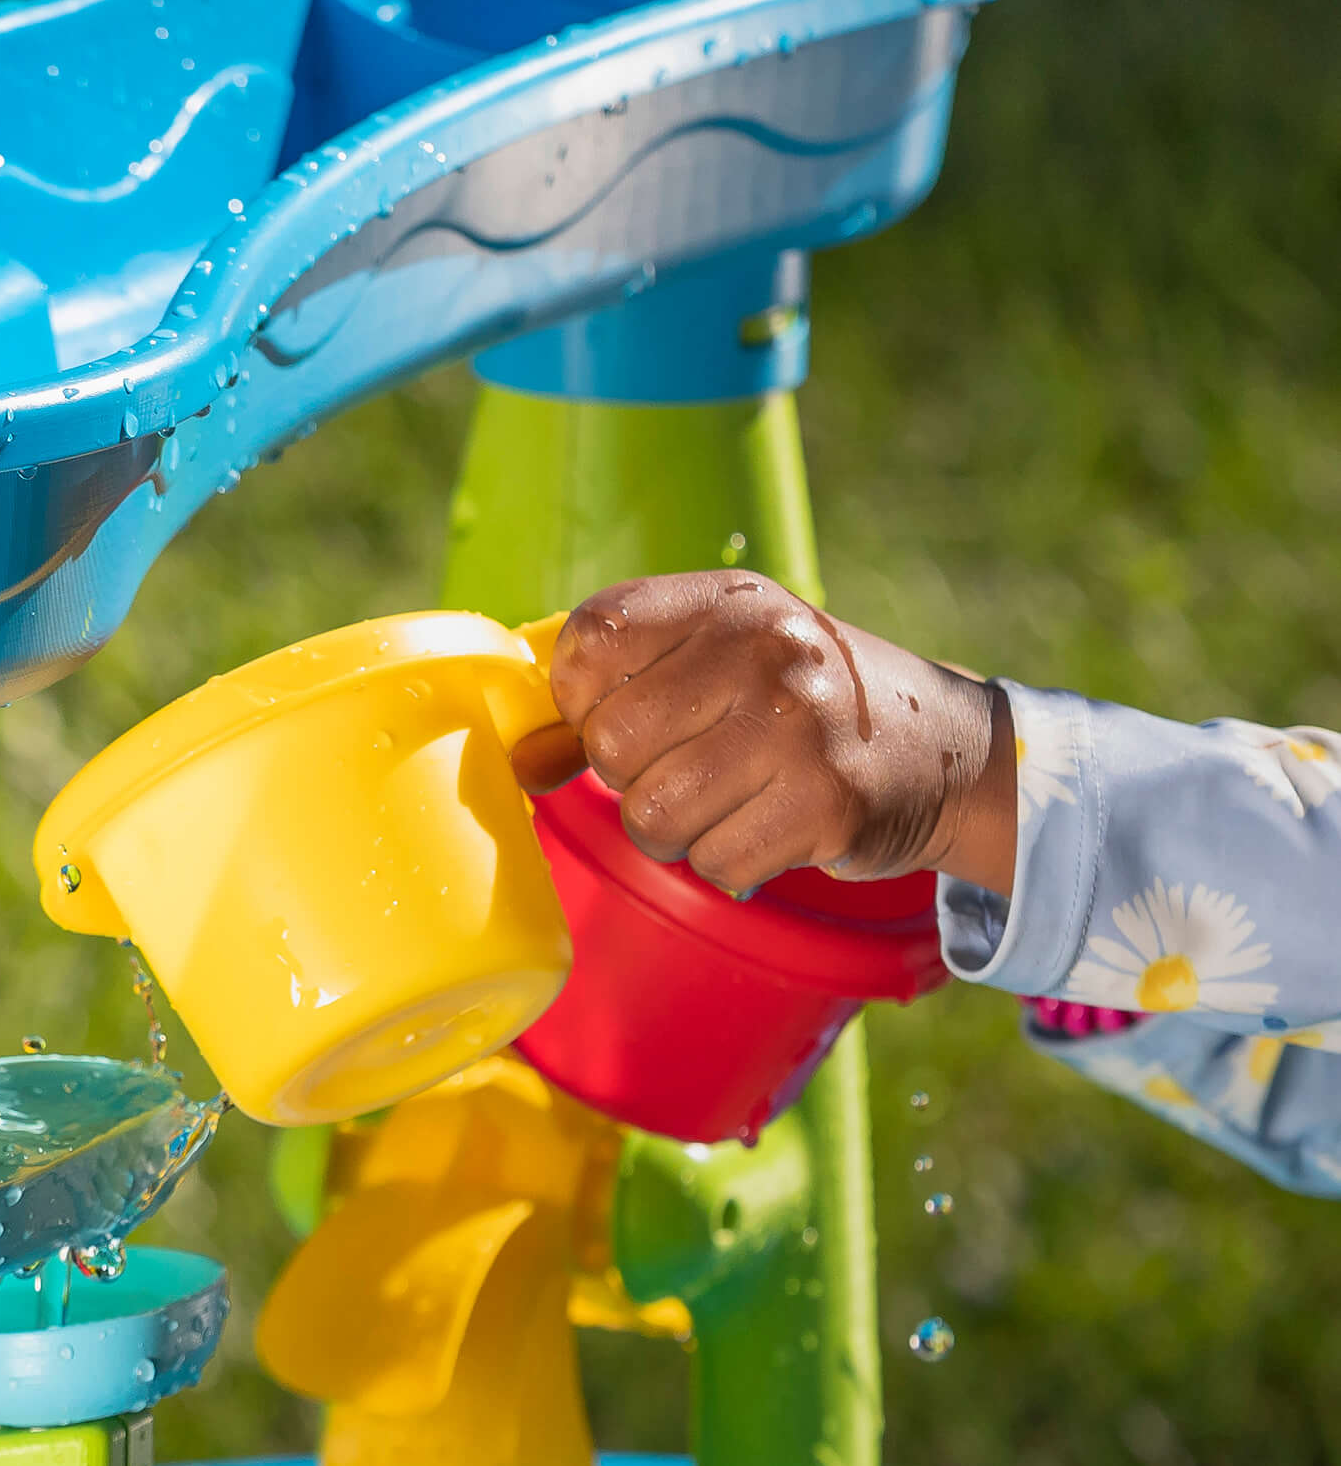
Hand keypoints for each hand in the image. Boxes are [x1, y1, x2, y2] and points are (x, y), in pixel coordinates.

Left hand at [525, 571, 1015, 893]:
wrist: (944, 748)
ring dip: (679, 832)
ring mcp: (800, 726)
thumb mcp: (713, 669)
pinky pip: (714, 862)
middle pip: (612, 746)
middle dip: (634, 780)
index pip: (589, 642)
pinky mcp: (827, 803)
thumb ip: (610, 701)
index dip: (581, 699)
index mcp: (725, 603)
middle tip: (691, 770)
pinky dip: (730, 863)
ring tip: (730, 801)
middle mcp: (764, 650)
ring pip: (654, 817)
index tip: (624, 714)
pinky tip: (771, 827)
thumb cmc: (797, 707)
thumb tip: (521, 759)